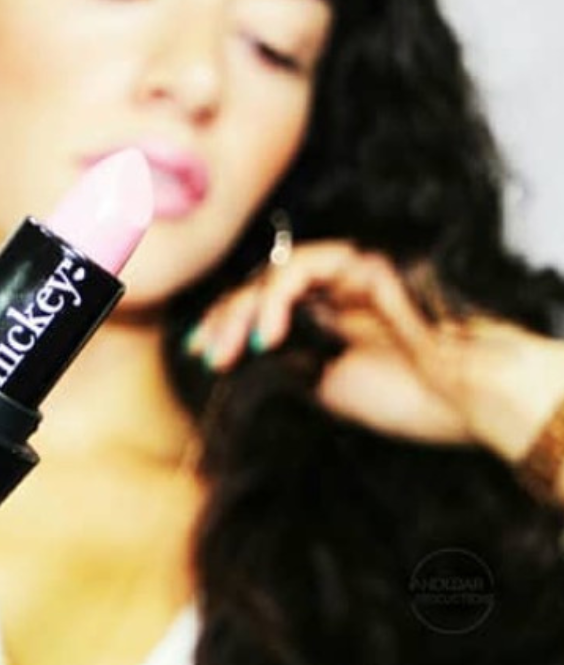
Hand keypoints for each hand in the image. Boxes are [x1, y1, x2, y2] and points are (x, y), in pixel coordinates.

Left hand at [187, 241, 563, 466]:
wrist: (467, 401)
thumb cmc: (408, 399)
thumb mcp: (324, 385)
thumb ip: (283, 361)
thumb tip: (231, 354)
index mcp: (325, 317)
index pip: (260, 308)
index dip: (224, 325)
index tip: (198, 352)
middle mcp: (333, 289)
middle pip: (259, 286)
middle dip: (225, 320)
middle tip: (206, 354)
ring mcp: (350, 272)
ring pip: (275, 273)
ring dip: (243, 310)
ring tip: (231, 351)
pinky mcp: (366, 264)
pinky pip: (305, 267)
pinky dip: (277, 298)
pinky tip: (268, 337)